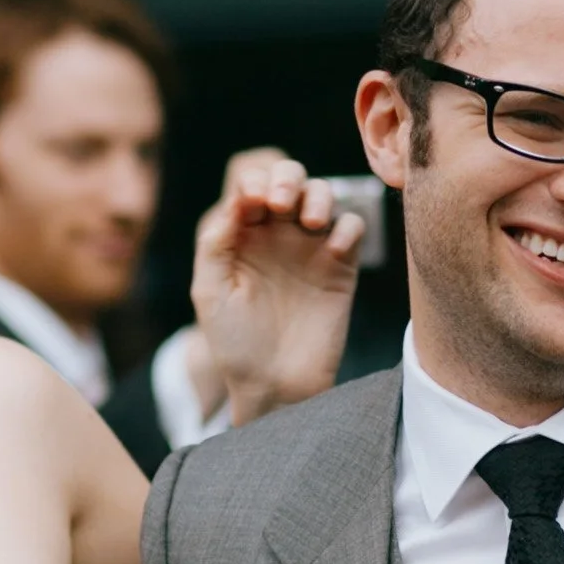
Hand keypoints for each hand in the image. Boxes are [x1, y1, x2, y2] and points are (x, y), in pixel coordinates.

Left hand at [190, 153, 365, 424]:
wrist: (275, 384)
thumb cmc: (236, 342)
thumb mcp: (211, 291)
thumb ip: (216, 244)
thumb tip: (236, 201)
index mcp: (243, 235)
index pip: (250, 186)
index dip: (253, 182)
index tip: (252, 204)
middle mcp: (277, 235)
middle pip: (289, 179)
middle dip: (286, 178)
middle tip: (279, 204)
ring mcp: (311, 249)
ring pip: (323, 195)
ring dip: (318, 195)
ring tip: (310, 223)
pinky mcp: (341, 268)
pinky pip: (351, 229)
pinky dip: (347, 228)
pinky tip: (333, 250)